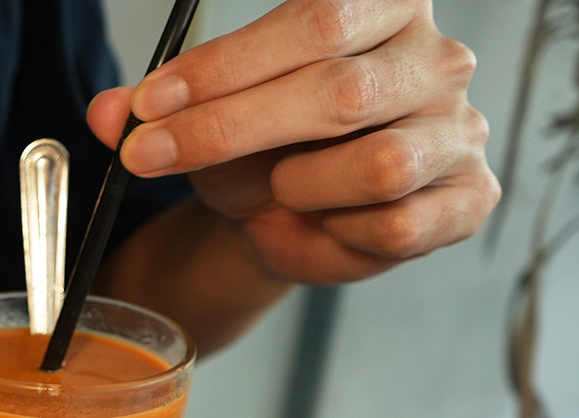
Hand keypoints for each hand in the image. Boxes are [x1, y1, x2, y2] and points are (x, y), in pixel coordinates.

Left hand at [87, 0, 499, 285]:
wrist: (288, 217)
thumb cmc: (257, 150)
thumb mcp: (196, 118)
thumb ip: (150, 110)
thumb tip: (109, 113)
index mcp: (381, 4)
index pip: (314, 19)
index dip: (224, 66)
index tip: (148, 104)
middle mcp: (435, 57)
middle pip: (339, 90)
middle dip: (229, 129)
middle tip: (154, 155)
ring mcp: (459, 128)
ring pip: (380, 164)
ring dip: (303, 186)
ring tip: (283, 187)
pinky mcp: (469, 197)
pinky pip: (399, 224)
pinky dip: (342, 233)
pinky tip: (325, 221)